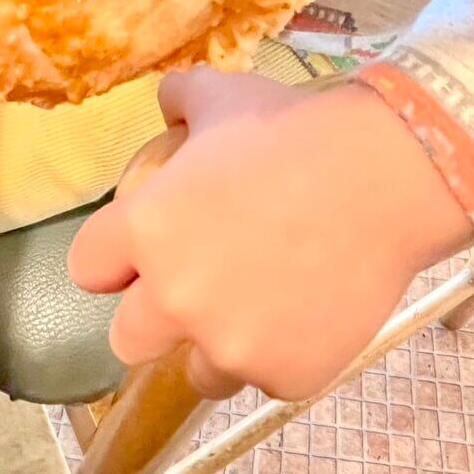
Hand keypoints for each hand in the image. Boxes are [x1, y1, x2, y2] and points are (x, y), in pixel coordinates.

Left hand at [69, 71, 473, 400]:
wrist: (385, 176)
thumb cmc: (296, 130)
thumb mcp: (225, 96)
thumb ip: (180, 98)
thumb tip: (167, 101)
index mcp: (146, 231)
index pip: (88, 268)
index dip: (113, 261)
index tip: (136, 257)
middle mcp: (174, 298)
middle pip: (128, 339)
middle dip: (154, 318)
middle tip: (201, 287)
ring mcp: (230, 344)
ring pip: (200, 370)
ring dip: (219, 344)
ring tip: (264, 304)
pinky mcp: (285, 375)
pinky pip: (269, 377)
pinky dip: (284, 352)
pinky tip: (313, 310)